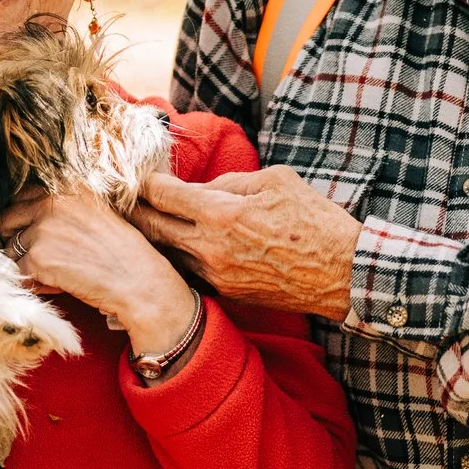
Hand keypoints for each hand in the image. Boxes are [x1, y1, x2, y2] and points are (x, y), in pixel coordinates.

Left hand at [0, 189, 199, 354]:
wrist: (138, 281)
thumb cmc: (122, 252)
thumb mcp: (96, 211)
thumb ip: (64, 206)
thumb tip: (26, 212)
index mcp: (67, 186)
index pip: (22, 194)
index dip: (24, 216)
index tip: (30, 229)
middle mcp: (52, 201)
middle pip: (7, 218)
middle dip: (16, 238)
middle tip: (36, 254)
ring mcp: (43, 229)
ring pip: (11, 249)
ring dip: (25, 263)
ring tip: (53, 271)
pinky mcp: (38, 258)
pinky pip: (19, 272)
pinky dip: (33, 282)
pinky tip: (56, 284)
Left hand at [130, 168, 359, 321]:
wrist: (343, 273)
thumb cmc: (316, 221)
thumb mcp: (276, 181)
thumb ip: (231, 181)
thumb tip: (200, 189)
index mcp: (222, 213)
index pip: (161, 195)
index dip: (143, 182)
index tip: (138, 176)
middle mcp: (210, 247)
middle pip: (151, 228)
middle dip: (135, 210)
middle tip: (124, 198)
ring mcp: (216, 275)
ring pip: (165, 254)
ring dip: (152, 238)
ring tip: (141, 222)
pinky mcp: (226, 293)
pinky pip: (187, 272)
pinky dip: (176, 259)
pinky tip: (172, 248)